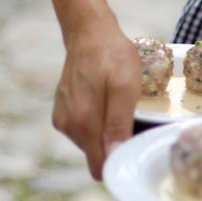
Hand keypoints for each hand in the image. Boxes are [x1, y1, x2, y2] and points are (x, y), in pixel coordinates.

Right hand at [52, 21, 139, 179]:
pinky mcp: (63, 113)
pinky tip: (109, 105)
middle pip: (98, 156)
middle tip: (137, 123)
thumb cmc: (113, 57)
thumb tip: (113, 156)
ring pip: (92, 144)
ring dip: (109, 134)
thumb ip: (118, 124)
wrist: (89, 33)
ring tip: (123, 110)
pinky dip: (99, 124)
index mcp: (84, 123)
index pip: (100, 167)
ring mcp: (64, 120)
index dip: (120, 163)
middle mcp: (69, 127)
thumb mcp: (126, 88)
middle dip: (116, 147)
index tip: (138, 150)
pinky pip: (86, 131)